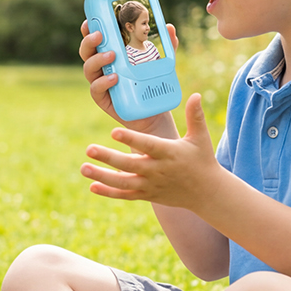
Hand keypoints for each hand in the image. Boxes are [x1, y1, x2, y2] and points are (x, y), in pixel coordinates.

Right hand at [78, 19, 178, 134]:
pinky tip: (114, 77)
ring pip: (88, 68)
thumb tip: (169, 27)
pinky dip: (103, 82)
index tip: (90, 20)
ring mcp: (100, 82)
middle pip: (86, 51)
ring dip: (97, 60)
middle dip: (89, 41)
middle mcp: (101, 67)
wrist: (154, 113)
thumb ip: (166, 45)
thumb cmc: (152, 83)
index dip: (89, 29)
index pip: (95, 39)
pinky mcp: (103, 99)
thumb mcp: (162, 62)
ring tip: (111, 55)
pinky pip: (96, 89)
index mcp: (110, 54)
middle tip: (99, 35)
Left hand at [80, 94, 222, 207]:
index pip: (147, 145)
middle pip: (129, 165)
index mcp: (169, 153)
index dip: (131, 139)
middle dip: (108, 158)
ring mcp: (151, 185)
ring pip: (123, 182)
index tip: (113, 131)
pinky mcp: (147, 195)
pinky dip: (109, 192)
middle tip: (89, 148)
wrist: (206, 192)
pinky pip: (125, 195)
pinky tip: (92, 186)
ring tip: (83, 167)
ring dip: (102, 176)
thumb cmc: (202, 160)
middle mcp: (157, 170)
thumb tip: (195, 94)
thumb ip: (195, 116)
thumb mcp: (200, 138)